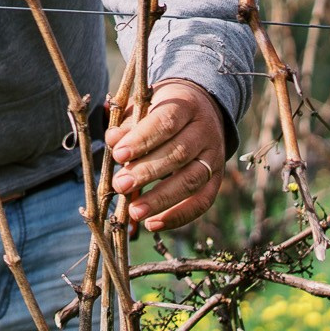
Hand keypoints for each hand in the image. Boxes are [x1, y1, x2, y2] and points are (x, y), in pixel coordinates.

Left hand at [111, 80, 230, 232]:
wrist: (199, 110)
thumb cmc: (160, 111)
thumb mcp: (143, 107)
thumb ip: (127, 124)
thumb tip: (113, 140)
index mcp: (186, 106)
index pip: (166, 122)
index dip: (143, 139)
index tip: (119, 155)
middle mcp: (205, 131)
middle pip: (179, 154)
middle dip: (147, 172)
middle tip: (119, 186)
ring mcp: (214, 157)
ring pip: (191, 180)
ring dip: (161, 199)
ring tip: (134, 212)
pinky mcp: (216, 179)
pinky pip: (202, 202)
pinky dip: (178, 216)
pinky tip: (152, 224)